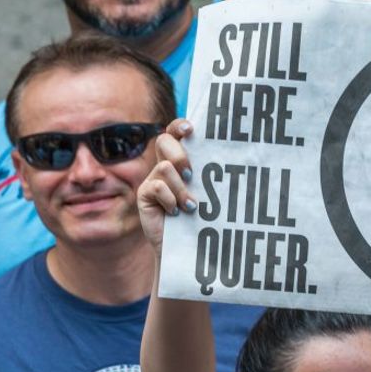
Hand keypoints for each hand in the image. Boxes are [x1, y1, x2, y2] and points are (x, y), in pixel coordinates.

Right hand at [137, 119, 196, 256]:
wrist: (185, 245)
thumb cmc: (200, 217)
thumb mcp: (207, 192)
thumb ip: (208, 174)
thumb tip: (226, 158)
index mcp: (179, 160)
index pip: (174, 133)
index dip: (179, 126)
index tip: (191, 129)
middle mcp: (164, 166)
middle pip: (164, 141)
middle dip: (179, 155)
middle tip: (191, 175)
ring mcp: (152, 179)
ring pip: (165, 167)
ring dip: (180, 188)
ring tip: (190, 205)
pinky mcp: (144, 195)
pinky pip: (156, 187)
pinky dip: (170, 199)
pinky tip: (176, 211)